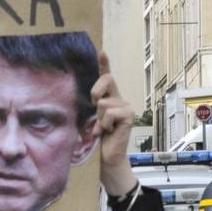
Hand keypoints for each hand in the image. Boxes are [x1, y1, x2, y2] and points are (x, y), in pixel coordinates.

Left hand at [87, 53, 137, 196]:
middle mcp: (119, 99)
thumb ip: (89, 107)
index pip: (107, 77)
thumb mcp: (89, 120)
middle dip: (96, 91)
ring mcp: (126, 106)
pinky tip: (107, 132)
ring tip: (101, 129)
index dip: (104, 64)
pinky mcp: (129, 115)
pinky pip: (110, 113)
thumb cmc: (96, 141)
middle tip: (93, 106)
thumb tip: (82, 98)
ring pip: (104, 103)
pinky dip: (104, 124)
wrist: (107, 159)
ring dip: (98, 119)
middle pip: (106, 80)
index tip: (101, 51)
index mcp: (109, 98)